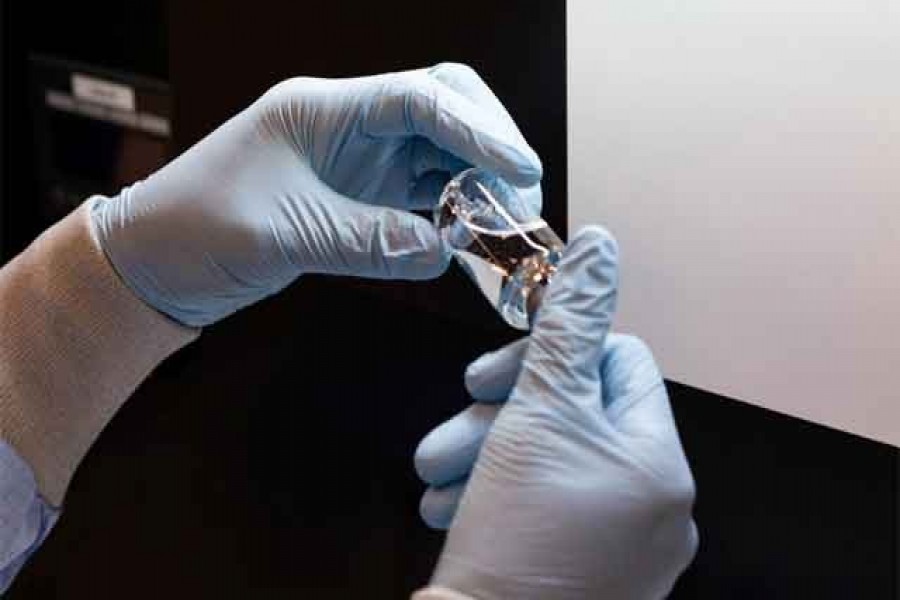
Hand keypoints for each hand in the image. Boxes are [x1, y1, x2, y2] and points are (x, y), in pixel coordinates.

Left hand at [92, 63, 541, 326]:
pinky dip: (455, 213)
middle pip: (444, 110)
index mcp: (323, 111)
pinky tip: (473, 239)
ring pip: (442, 154)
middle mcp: (348, 126)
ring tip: (508, 225)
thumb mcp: (283, 235)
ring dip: (480, 184)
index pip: (419, 99)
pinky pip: (424, 195)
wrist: (153, 262)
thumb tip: (444, 250)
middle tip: (523, 198)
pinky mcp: (359, 196)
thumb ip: (368, 240)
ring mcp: (357, 161)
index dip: (478, 130)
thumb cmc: (194, 230)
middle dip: (491, 146)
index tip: (521, 170)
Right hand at [414, 228, 697, 598]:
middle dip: (499, 414)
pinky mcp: (583, 576)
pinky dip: (495, 497)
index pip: (617, 362)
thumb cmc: (516, 536)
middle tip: (452, 434)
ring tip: (437, 480)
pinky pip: (542, 508)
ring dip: (483, 456)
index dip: (550, 356)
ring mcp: (620, 547)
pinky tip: (454, 509)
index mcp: (659, 463)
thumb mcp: (539, 411)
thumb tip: (599, 245)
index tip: (489, 376)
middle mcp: (653, 506)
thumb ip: (570, 324)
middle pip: (574, 415)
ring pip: (547, 461)